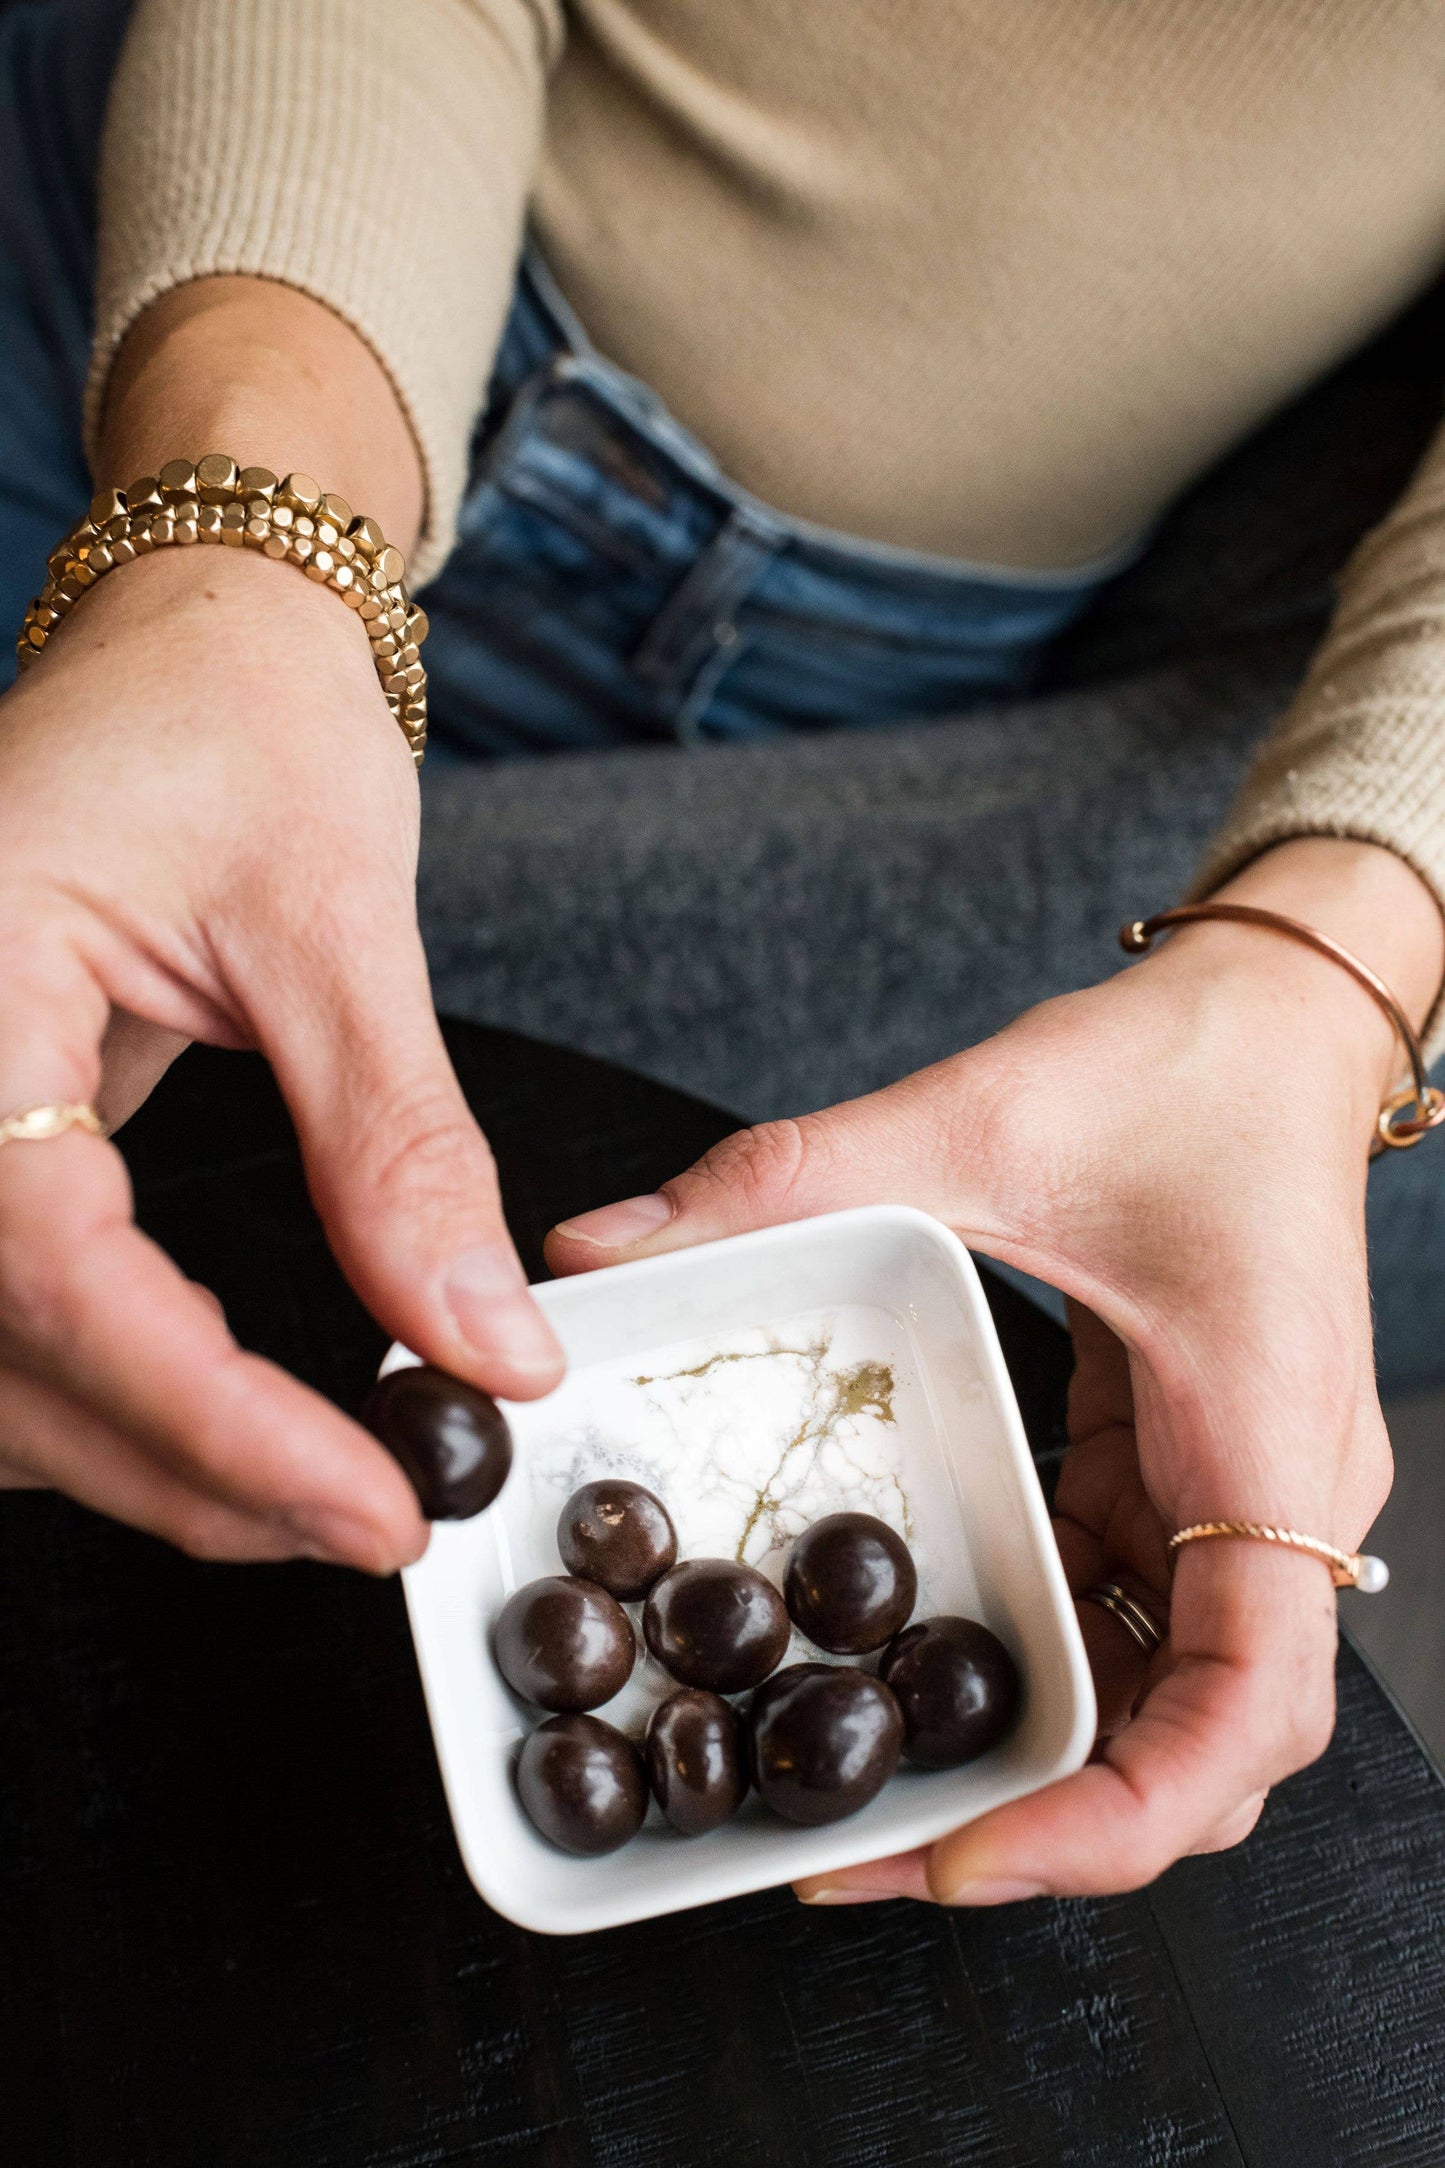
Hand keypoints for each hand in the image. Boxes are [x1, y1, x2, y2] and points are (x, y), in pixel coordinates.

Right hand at [0, 538, 560, 1571]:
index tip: (365, 1500)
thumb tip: (482, 1345)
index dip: (207, 1416)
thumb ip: (398, 1149)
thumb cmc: (242, 718)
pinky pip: (16, 1311)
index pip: (48, 1267)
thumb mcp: (332, 923)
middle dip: (191, 1470)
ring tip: (323, 1492)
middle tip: (370, 1521)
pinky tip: (230, 1425)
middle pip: (5, 1354)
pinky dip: (117, 1393)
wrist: (195, 637)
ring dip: (149, 1457)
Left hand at [546, 839, 1439, 1901]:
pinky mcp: (1194, 1470)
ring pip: (1167, 1697)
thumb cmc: (1188, 1067)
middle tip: (867, 1851)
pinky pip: (1130, 1606)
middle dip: (1048, 1828)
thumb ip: (786, 1182)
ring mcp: (1240, 1497)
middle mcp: (1278, 1503)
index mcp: (1267, 1448)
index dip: (1110, 1823)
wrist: (1280, 1014)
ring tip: (874, 1783)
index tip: (962, 1855)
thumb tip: (599, 1252)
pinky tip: (920, 1652)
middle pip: (1204, 1751)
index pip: (1244, 1712)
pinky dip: (1041, 1660)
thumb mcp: (978, 1118)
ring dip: (1041, 1759)